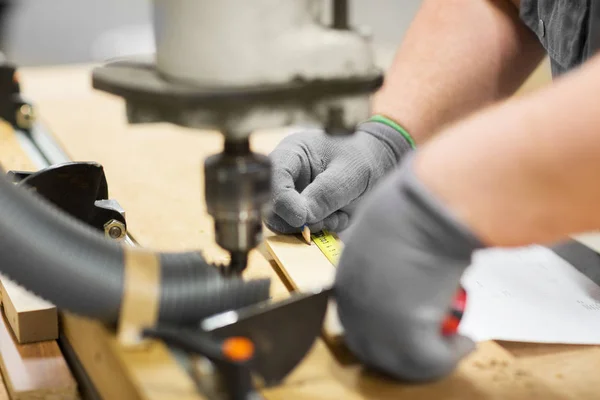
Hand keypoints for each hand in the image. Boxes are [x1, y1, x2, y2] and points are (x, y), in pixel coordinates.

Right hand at [265, 121, 411, 232]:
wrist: (377, 166)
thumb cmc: (362, 159)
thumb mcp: (350, 172)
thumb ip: (326, 193)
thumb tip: (302, 217)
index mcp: (292, 153)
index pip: (272, 178)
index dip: (282, 201)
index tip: (302, 217)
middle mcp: (285, 176)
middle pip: (271, 206)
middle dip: (298, 219)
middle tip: (325, 219)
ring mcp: (291, 196)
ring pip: (284, 223)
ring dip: (313, 226)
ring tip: (338, 215)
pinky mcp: (301, 213)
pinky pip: (301, 231)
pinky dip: (322, 229)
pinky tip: (338, 216)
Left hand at [334, 154, 482, 380]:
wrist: (424, 210)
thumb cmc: (408, 209)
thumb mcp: (383, 233)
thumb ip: (384, 256)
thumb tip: (404, 261)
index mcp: (345, 282)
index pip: (356, 319)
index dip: (382, 328)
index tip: (409, 327)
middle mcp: (352, 308)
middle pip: (372, 348)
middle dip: (403, 350)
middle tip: (433, 343)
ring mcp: (375, 326)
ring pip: (400, 362)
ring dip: (430, 357)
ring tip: (457, 343)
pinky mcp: (404, 337)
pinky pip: (429, 362)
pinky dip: (451, 356)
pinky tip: (466, 341)